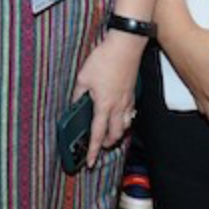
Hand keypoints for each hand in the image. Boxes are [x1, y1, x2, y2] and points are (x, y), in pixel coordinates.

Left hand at [72, 30, 147, 166]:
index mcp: (104, 106)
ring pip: (125, 125)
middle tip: (99, 146)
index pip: (97, 135)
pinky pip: (130, 113)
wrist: (125, 45)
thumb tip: (75, 104)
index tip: (90, 162)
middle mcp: (118, 107)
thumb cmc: (105, 59)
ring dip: (117, 133)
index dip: (93, 151)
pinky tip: (120, 115)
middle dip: (107, 144)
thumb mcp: (83, 78)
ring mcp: (128, 100)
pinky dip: (125, 119)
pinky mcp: (132, 92)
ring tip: (110, 134)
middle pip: (115, 135)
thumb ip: (78, 94)